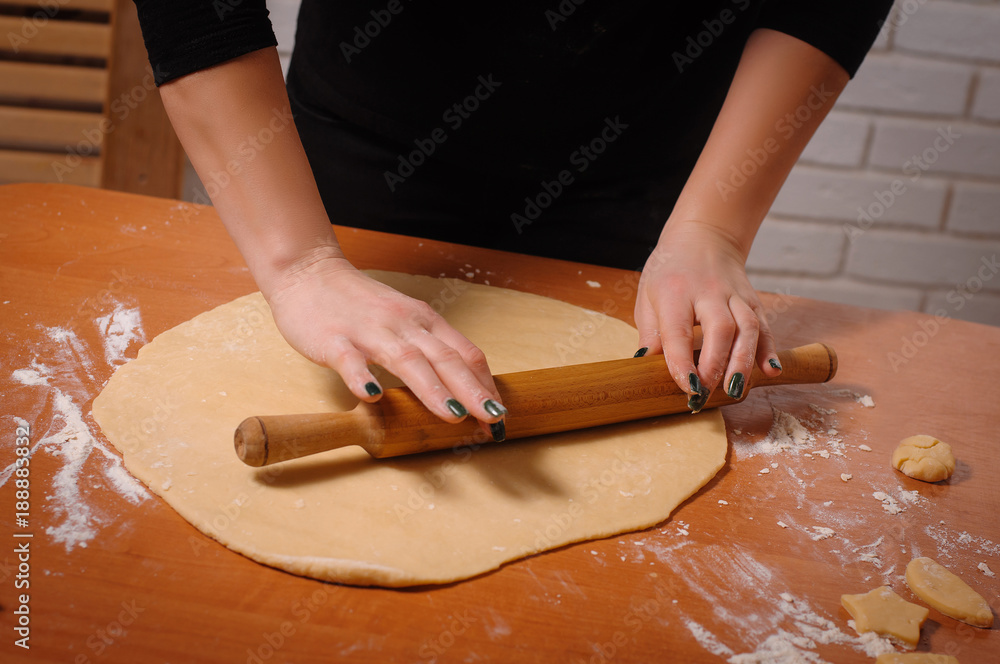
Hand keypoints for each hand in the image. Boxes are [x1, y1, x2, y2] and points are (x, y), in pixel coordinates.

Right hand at [263, 249, 505, 433]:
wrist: (308, 273)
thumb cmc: (360, 304)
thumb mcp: (405, 320)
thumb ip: (430, 348)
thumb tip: (464, 386)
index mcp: (424, 321)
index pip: (466, 353)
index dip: (486, 385)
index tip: (500, 414)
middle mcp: (404, 324)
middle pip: (446, 359)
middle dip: (473, 391)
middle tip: (494, 419)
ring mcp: (369, 331)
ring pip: (408, 360)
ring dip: (433, 390)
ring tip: (454, 416)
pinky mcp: (334, 339)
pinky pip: (350, 360)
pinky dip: (362, 378)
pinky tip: (373, 397)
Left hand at [634, 220, 780, 409]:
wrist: (703, 236)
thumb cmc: (669, 271)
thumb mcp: (648, 296)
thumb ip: (650, 333)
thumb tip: (644, 367)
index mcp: (675, 291)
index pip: (679, 331)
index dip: (683, 362)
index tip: (687, 388)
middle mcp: (709, 292)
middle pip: (721, 330)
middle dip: (715, 366)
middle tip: (705, 395)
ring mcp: (735, 295)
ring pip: (748, 328)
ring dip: (743, 362)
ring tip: (735, 391)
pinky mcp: (753, 301)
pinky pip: (765, 326)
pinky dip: (769, 350)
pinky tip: (770, 371)